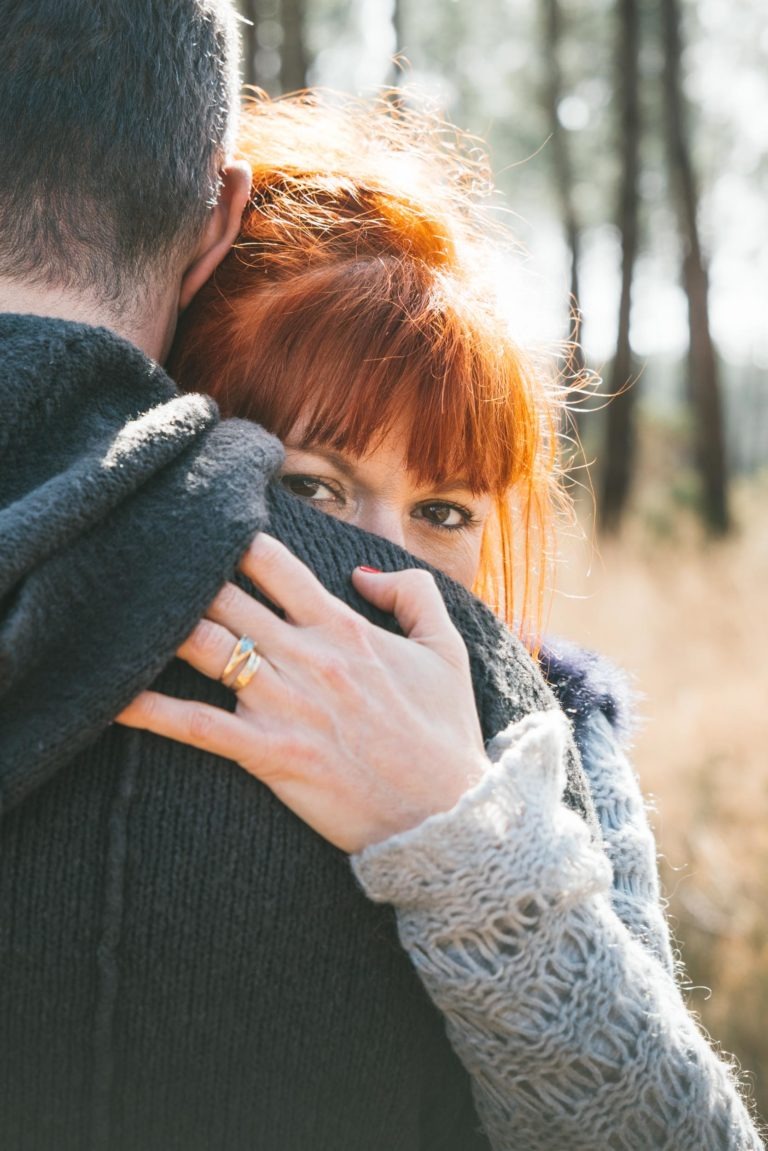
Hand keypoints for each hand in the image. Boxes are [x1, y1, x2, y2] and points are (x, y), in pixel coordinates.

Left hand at [116, 534, 488, 851]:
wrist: (445, 817)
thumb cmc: (445, 734)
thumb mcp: (448, 651)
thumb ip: (414, 595)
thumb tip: (363, 573)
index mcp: (344, 628)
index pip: (274, 565)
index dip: (234, 538)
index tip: (203, 526)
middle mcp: (308, 657)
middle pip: (226, 597)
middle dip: (184, 574)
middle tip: (143, 558)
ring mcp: (285, 705)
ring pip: (206, 647)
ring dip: (160, 624)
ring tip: (117, 606)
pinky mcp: (270, 754)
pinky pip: (198, 728)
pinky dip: (150, 710)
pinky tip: (111, 695)